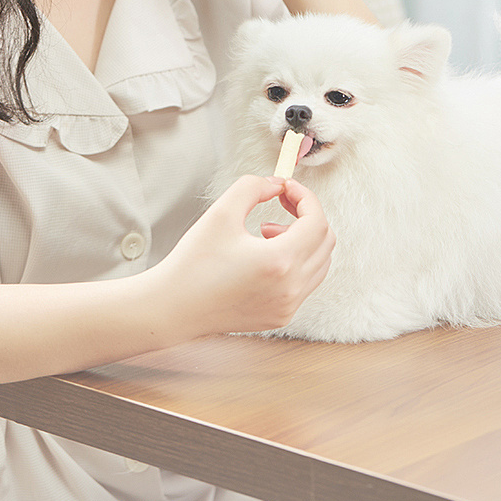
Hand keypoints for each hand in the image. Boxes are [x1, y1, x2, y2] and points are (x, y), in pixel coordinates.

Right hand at [167, 150, 334, 353]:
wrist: (175, 307)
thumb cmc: (194, 263)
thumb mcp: (221, 212)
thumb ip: (253, 187)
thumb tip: (276, 184)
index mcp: (279, 262)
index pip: (316, 222)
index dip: (305, 197)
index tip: (286, 188)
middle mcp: (290, 288)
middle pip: (325, 241)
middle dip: (307, 215)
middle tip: (281, 202)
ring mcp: (288, 306)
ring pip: (319, 263)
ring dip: (303, 239)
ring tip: (268, 230)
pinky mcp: (280, 316)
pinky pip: (305, 282)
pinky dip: (296, 261)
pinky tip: (264, 254)